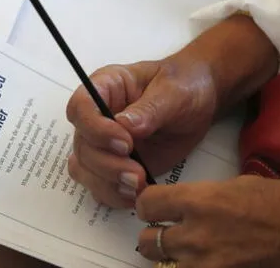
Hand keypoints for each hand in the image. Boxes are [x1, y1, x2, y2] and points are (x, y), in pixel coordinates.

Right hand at [66, 54, 217, 208]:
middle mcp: (97, 117)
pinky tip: (136, 194)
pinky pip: (101, 186)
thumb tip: (126, 125)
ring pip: (84, 169)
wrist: (199, 101)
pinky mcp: (116, 165)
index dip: (95, 129)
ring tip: (138, 185)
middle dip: (106, 164)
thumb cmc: (183, 84)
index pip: (81, 108)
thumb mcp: (173, 90)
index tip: (125, 143)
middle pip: (81, 145)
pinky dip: (114, 195)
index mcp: (104, 88)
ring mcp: (104, 144)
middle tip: (136, 173)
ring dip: (107, 183)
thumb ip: (150, 108)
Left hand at [136, 175, 279, 267]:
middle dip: (154, 236)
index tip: (155, 208)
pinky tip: (205, 262)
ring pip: (163, 266)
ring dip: (171, 259)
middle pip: (146, 241)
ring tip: (186, 253)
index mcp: (198, 201)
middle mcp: (195, 235)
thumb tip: (189, 205)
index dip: (148, 205)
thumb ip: (204, 196)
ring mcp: (206, 264)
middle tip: (168, 234)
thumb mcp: (237, 185)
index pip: (147, 204)